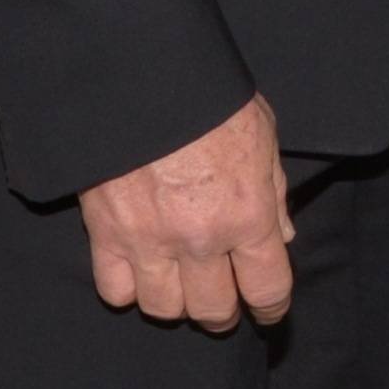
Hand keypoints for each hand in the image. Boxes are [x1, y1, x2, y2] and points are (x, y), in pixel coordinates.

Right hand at [78, 93, 294, 331]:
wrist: (142, 76)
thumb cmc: (210, 98)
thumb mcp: (263, 134)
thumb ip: (274, 191)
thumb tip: (282, 236)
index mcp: (248, 213)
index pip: (267, 288)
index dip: (272, 308)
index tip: (269, 312)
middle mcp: (202, 238)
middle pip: (214, 310)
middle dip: (223, 312)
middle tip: (222, 303)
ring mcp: (150, 241)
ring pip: (164, 309)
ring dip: (175, 303)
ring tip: (179, 287)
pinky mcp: (106, 234)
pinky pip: (115, 290)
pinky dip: (128, 288)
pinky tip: (138, 270)